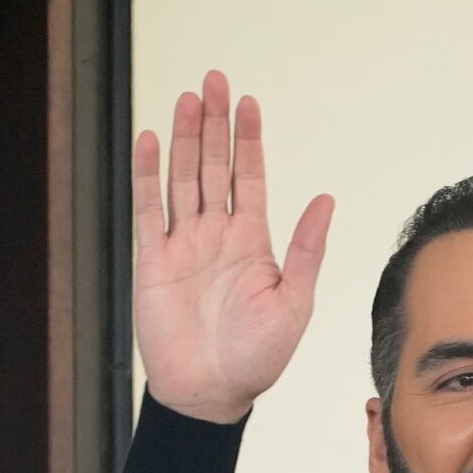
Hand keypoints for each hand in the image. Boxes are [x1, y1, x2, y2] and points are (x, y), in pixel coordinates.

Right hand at [132, 70, 334, 423]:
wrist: (212, 393)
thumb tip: (326, 200)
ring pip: (182, 178)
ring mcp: (183, 245)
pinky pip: (148, 210)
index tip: (248, 101)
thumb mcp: (295, 302)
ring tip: (188, 98)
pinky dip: (147, 175)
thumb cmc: (258, 357)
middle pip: (213, 165)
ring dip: (185, 138)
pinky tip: (150, 141)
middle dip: (214, 122)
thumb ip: (307, 250)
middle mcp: (216, 235)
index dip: (248, 139)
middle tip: (214, 79)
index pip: (248, 176)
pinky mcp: (154, 261)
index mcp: (253, 242)